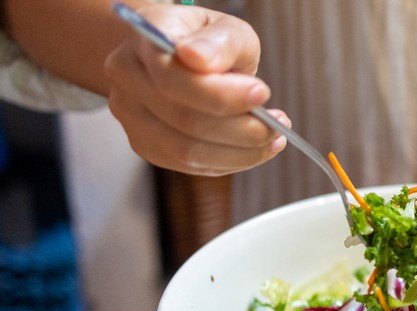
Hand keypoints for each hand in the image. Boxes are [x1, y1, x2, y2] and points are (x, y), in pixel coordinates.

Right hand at [105, 4, 288, 174]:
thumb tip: (201, 58)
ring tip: (274, 139)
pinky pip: (190, 165)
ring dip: (241, 152)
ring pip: (187, 151)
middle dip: (242, 128)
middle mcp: (127, 77)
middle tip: (280, 125)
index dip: (222, 94)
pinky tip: (253, 149)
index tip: (262, 94)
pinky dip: (229, 162)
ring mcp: (131, 115)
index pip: (174, 77)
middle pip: (184, 119)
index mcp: (145, 39)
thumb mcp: (225, 29)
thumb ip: (221, 43)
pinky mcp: (146, 145)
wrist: (174, 54)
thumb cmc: (205, 42)